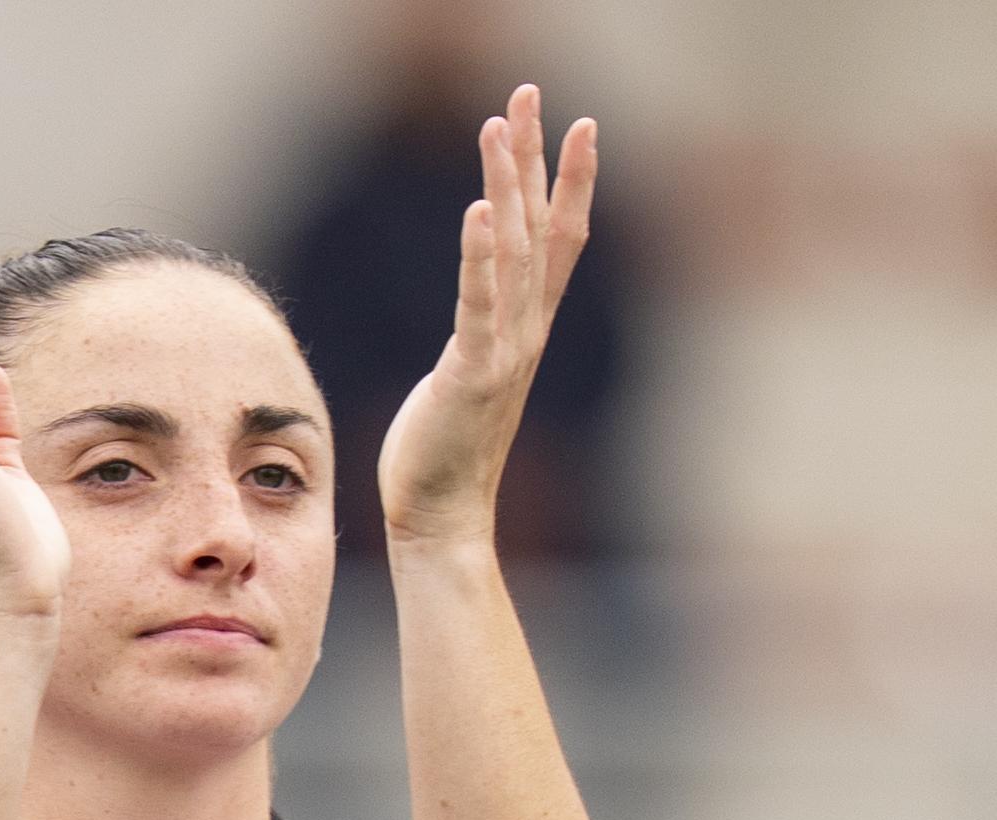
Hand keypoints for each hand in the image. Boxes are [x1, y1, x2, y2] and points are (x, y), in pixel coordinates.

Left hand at [377, 85, 596, 547]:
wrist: (443, 519)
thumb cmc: (444, 456)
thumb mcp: (467, 380)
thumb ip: (478, 341)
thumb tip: (475, 327)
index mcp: (524, 333)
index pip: (559, 244)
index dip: (572, 183)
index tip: (581, 127)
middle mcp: (524, 335)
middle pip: (538, 229)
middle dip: (535, 158)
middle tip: (528, 94)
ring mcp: (502, 353)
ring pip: (513, 253)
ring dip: (508, 185)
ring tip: (500, 126)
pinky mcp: (471, 373)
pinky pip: (478, 304)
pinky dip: (481, 256)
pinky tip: (480, 209)